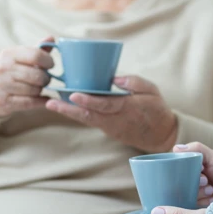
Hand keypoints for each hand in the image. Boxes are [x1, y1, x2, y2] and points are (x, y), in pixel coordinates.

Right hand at [0, 38, 53, 117]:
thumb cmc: (10, 71)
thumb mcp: (20, 57)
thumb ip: (37, 50)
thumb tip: (51, 38)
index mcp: (8, 54)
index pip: (36, 55)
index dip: (48, 61)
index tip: (50, 65)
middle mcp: (3, 69)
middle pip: (38, 75)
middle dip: (46, 79)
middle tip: (44, 79)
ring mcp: (1, 86)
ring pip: (35, 90)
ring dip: (40, 90)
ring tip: (36, 88)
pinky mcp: (3, 102)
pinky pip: (30, 102)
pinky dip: (40, 101)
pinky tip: (43, 99)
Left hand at [46, 76, 176, 152]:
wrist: (160, 135)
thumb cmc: (156, 110)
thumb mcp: (152, 91)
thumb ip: (134, 82)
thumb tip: (115, 78)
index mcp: (127, 108)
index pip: (105, 105)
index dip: (89, 101)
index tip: (74, 95)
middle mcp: (115, 120)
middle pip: (88, 115)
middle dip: (68, 109)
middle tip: (51, 103)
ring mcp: (110, 127)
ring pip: (86, 120)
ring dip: (68, 112)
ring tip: (52, 104)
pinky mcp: (107, 130)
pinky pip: (90, 121)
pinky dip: (77, 114)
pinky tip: (65, 107)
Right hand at [175, 143, 212, 205]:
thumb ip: (197, 149)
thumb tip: (176, 148)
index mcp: (185, 168)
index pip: (175, 170)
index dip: (185, 171)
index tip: (201, 169)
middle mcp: (184, 182)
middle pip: (179, 185)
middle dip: (194, 183)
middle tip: (206, 181)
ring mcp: (189, 195)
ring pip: (185, 196)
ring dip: (199, 193)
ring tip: (211, 190)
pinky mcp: (194, 206)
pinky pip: (192, 207)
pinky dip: (203, 203)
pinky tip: (212, 199)